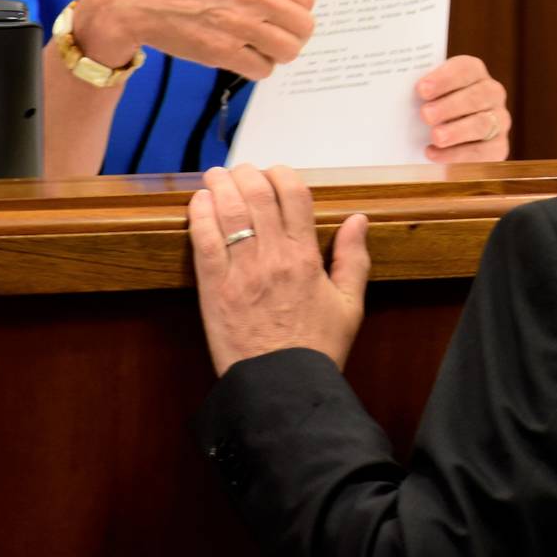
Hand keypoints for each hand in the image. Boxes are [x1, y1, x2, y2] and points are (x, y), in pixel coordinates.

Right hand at [81, 0, 314, 79]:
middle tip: (275, 39)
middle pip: (303, 27)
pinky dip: (257, 68)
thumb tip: (289, 3)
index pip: (305, 0)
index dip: (295, 13)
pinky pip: (262, 69)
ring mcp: (239, 23)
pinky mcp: (222, 51)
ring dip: (277, 54)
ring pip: (288, 51)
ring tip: (259, 49)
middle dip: (292, 36)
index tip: (283, 19)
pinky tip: (242, 58)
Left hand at [187, 164, 368, 376]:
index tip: (276, 173)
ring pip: (228, 211)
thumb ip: (354, 258)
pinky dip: (200, 216)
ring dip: (220, 186)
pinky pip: (204, 242)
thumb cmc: (317, 348)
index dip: (283, 175)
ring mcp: (241, 272)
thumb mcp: (351, 304)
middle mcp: (274, 257)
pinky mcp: (214, 289)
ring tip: (216, 176)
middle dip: (247, 174)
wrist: (282, 386)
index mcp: (307, 257)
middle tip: (240, 170)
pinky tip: (199, 203)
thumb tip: (357, 221)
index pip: (294, 195)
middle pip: (258, 195)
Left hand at [418, 55, 510, 162]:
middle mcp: (492, 93)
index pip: (466, 69)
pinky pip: (482, 151)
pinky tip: (434, 153)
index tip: (422, 89)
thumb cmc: (431, 112)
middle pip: (478, 95)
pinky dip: (457, 154)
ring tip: (435, 136)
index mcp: (474, 73)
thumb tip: (394, 93)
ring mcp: (499, 120)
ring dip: (457, 130)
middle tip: (426, 114)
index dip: (445, 78)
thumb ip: (419, 94)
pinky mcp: (498, 147)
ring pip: (482, 123)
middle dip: (451, 105)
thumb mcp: (426, 98)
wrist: (446, 142)